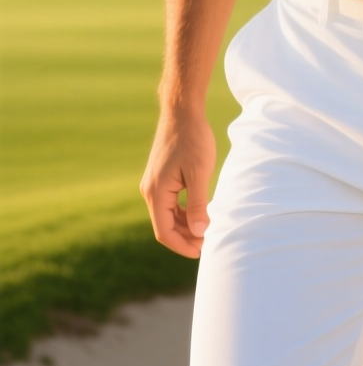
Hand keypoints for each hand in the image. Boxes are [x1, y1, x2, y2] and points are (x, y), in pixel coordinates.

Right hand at [140, 106, 216, 258]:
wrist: (182, 112)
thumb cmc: (192, 139)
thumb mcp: (199, 173)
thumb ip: (198, 204)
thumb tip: (200, 232)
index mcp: (156, 193)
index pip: (164, 232)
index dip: (182, 246)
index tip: (201, 252)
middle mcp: (150, 190)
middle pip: (165, 226)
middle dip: (185, 237)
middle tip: (209, 241)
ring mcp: (154, 184)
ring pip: (167, 215)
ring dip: (185, 225)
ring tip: (207, 229)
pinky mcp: (160, 177)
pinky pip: (169, 203)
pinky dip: (183, 212)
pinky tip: (200, 212)